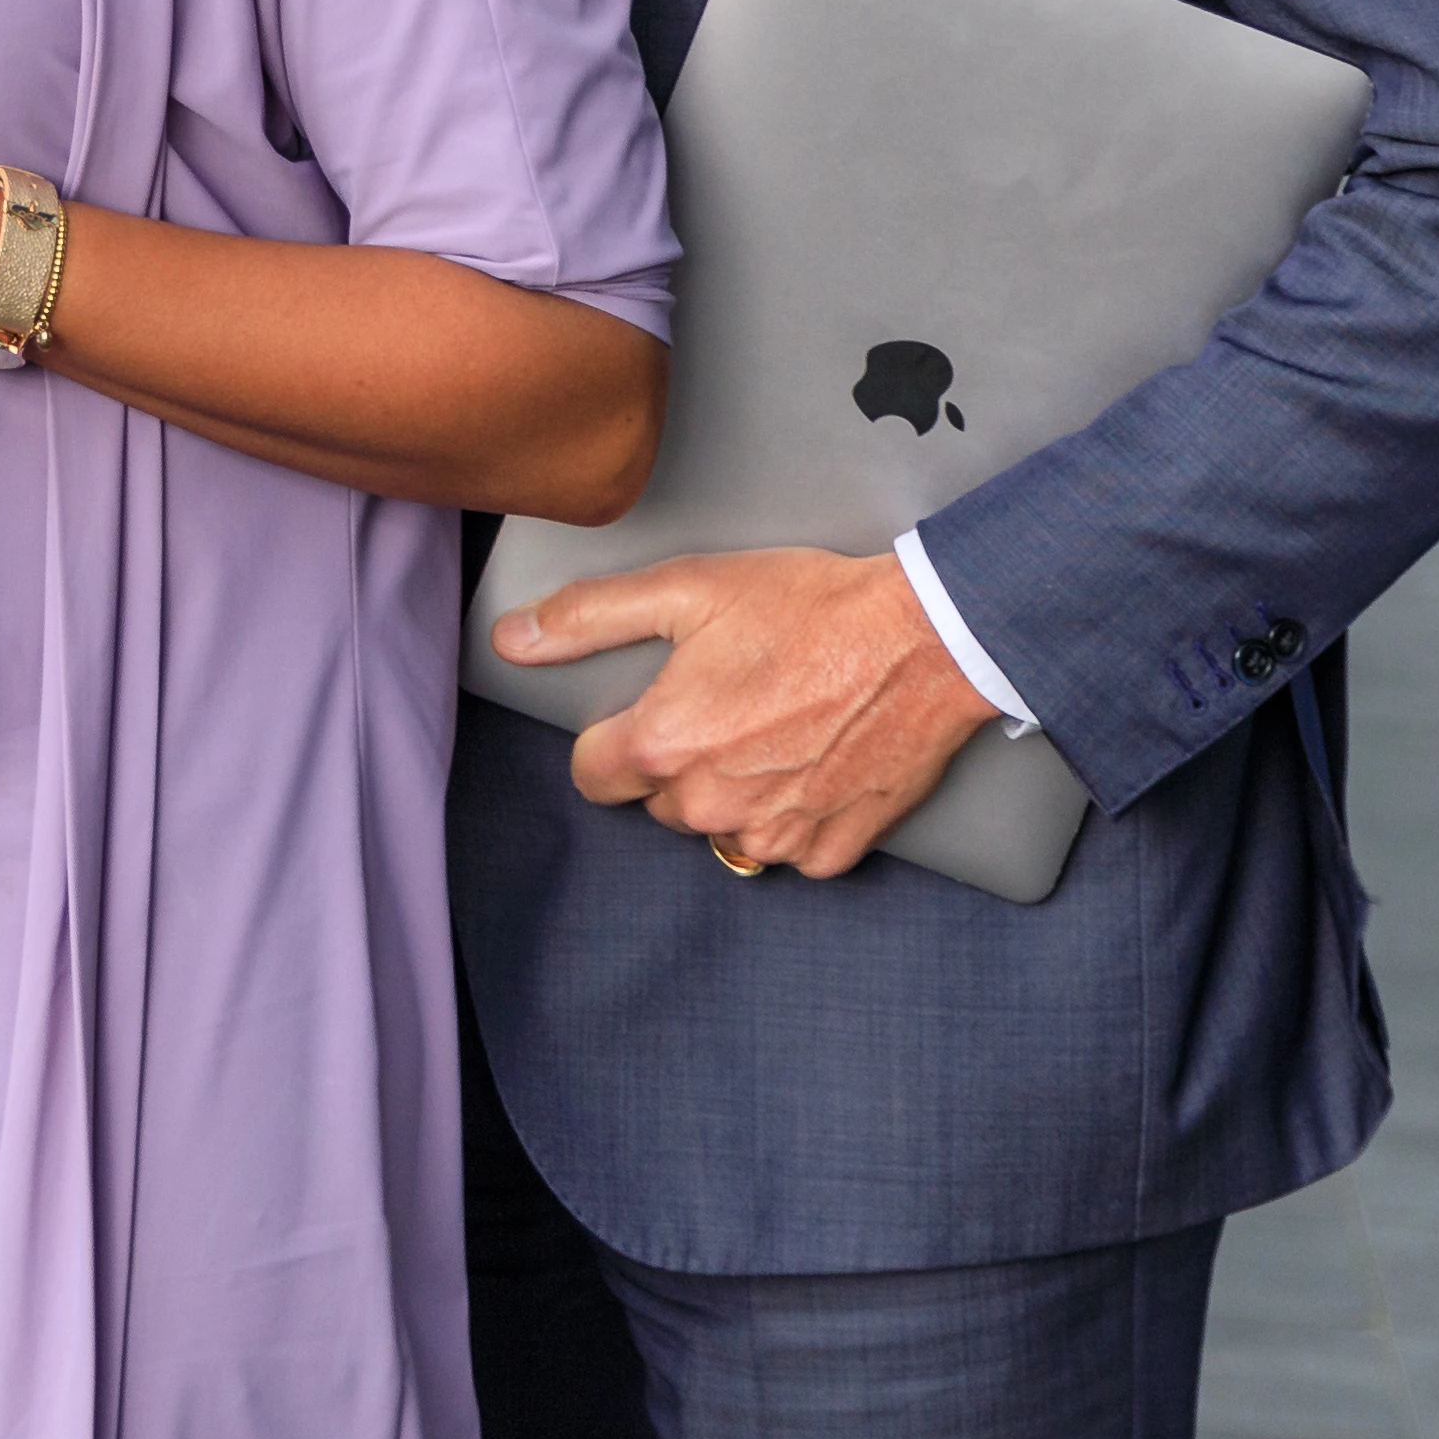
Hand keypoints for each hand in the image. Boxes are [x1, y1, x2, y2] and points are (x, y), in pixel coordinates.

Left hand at [494, 545, 995, 880]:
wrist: (924, 639)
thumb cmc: (809, 608)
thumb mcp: (686, 589)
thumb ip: (588, 616)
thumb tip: (513, 637)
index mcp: (666, 746)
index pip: (594, 775)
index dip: (613, 738)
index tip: (648, 710)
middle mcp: (713, 805)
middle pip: (662, 800)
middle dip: (681, 760)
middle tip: (728, 702)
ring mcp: (776, 834)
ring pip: (724, 827)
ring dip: (737, 791)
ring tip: (777, 726)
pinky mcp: (833, 849)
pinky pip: (791, 847)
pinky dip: (797, 813)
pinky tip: (817, 760)